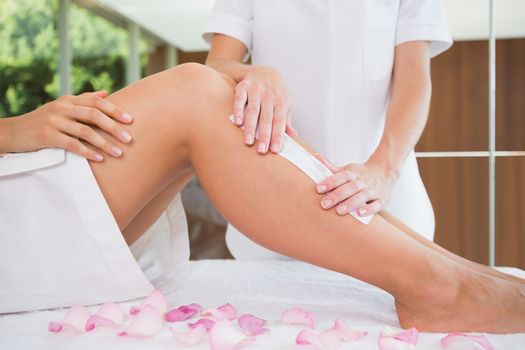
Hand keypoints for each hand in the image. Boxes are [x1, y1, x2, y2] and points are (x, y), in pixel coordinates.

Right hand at [2, 91, 132, 160]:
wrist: (13, 131)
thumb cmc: (44, 120)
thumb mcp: (62, 107)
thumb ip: (84, 100)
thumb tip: (106, 93)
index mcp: (69, 100)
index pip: (96, 102)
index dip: (115, 110)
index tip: (131, 120)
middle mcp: (62, 108)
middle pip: (94, 115)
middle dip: (114, 127)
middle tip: (129, 139)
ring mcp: (54, 121)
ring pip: (85, 131)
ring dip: (104, 143)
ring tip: (119, 153)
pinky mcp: (47, 136)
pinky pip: (72, 144)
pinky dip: (87, 152)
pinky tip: (100, 158)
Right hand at [232, 66, 296, 153]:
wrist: (263, 70)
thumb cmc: (275, 92)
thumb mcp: (285, 103)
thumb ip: (286, 120)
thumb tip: (293, 136)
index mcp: (282, 101)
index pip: (280, 121)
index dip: (277, 136)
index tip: (275, 150)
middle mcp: (270, 95)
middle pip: (267, 118)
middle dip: (264, 135)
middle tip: (261, 150)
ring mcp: (256, 90)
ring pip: (253, 111)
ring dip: (250, 127)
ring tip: (248, 142)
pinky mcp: (244, 86)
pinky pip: (240, 99)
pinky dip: (238, 110)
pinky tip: (237, 122)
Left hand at [314, 153, 398, 216]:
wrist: (386, 173)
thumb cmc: (361, 174)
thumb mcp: (347, 169)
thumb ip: (331, 168)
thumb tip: (316, 157)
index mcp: (353, 173)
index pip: (341, 176)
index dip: (330, 182)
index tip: (319, 188)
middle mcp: (363, 181)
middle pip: (350, 187)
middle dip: (337, 195)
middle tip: (324, 204)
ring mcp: (373, 190)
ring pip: (362, 196)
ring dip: (351, 203)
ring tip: (339, 211)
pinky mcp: (382, 200)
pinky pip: (377, 204)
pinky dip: (369, 209)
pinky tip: (360, 213)